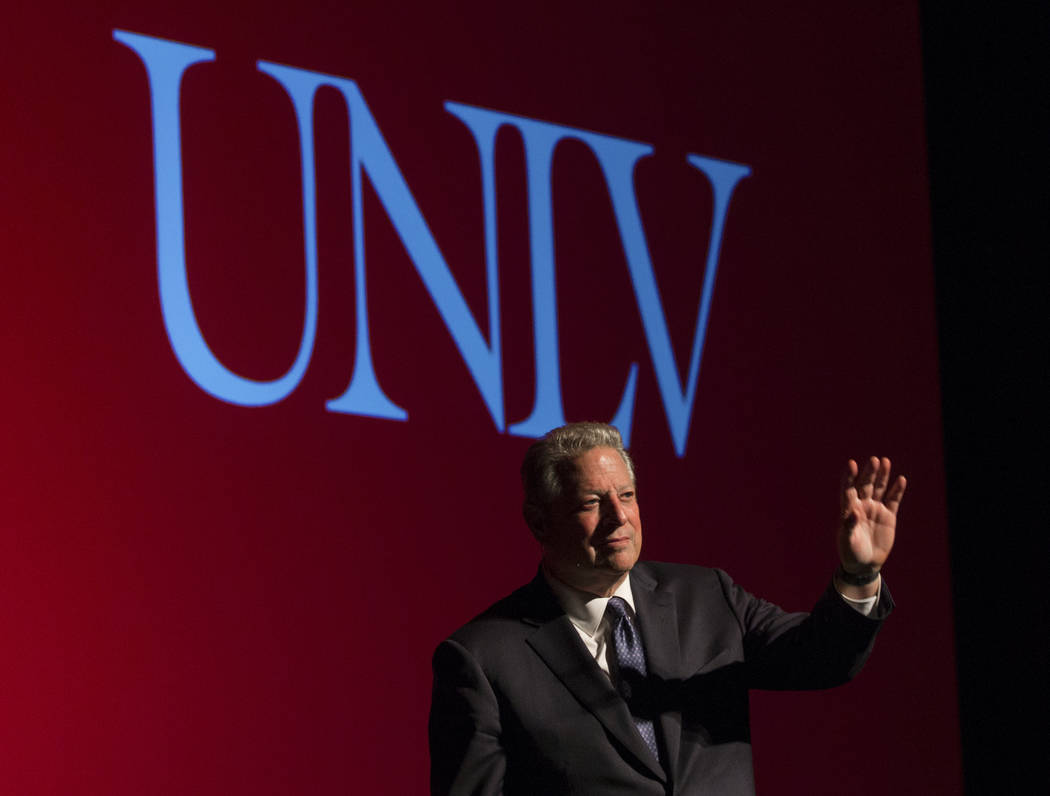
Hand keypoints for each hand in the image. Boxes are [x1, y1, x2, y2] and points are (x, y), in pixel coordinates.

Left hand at [838, 457, 906, 575]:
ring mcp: (875, 509)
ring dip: (882, 476)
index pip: (848, 489)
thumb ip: (849, 526)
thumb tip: (854, 512)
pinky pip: (893, 500)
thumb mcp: (847, 541)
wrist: (864, 563)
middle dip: (869, 473)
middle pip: (865, 485)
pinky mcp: (888, 516)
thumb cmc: (850, 552)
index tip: (851, 464)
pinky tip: (901, 480)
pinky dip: (897, 490)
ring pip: (879, 488)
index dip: (849, 477)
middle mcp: (861, 505)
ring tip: (885, 462)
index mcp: (848, 509)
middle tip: (874, 460)